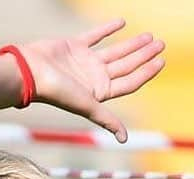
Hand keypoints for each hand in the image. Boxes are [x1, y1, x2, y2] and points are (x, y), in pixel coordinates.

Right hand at [19, 19, 165, 142]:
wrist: (32, 73)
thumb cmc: (58, 92)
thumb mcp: (88, 106)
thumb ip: (107, 120)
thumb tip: (125, 140)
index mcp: (100, 92)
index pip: (129, 82)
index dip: (146, 72)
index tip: (161, 60)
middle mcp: (94, 78)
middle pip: (126, 66)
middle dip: (144, 55)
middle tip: (160, 43)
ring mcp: (85, 62)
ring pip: (115, 51)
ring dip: (132, 44)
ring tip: (149, 36)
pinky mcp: (75, 46)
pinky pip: (95, 36)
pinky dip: (108, 29)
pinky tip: (122, 22)